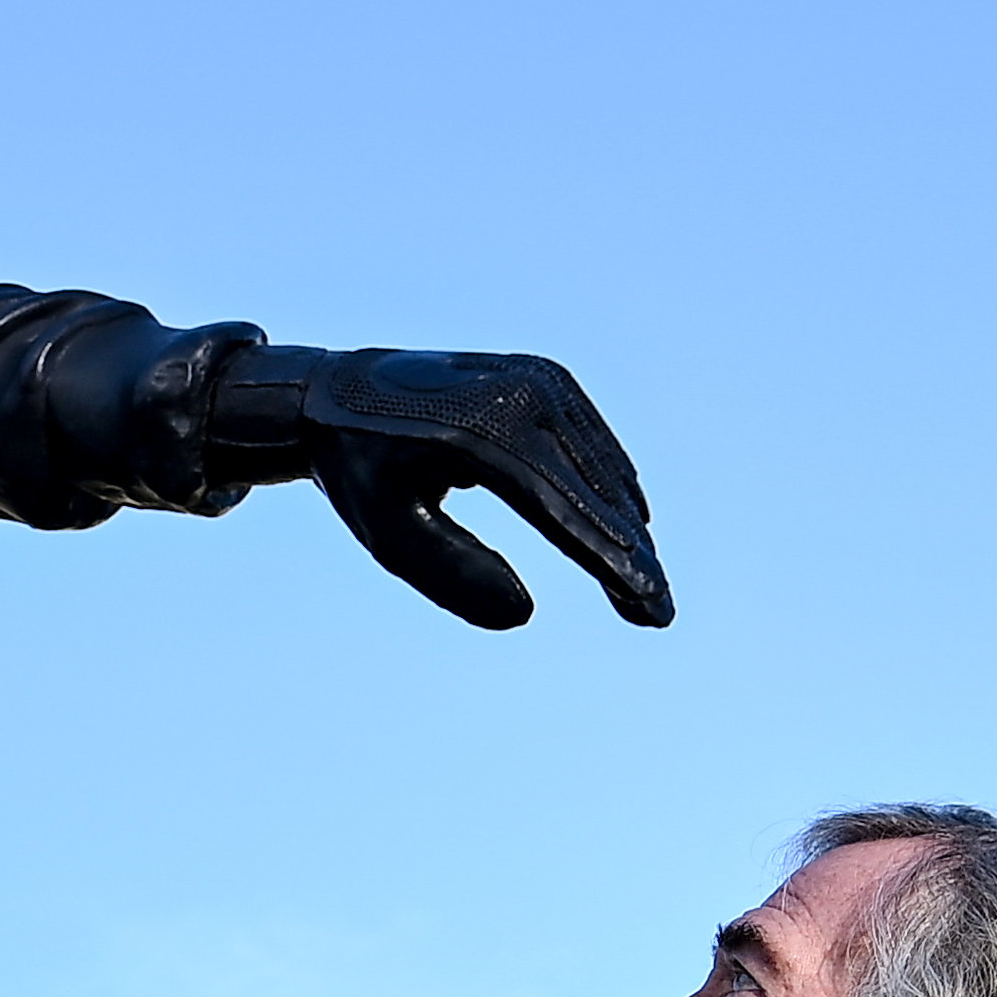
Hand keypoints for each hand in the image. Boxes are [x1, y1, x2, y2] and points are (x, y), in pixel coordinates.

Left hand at [279, 347, 675, 633]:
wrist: (338, 392)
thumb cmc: (363, 473)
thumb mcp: (389, 533)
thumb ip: (453, 574)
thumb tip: (526, 614)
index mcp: (478, 429)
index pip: (559, 507)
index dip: (607, 561)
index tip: (647, 604)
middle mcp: (521, 393)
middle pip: (594, 491)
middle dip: (630, 558)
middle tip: (658, 617)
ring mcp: (541, 379)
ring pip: (603, 470)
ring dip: (627, 531)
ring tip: (644, 594)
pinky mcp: (548, 379)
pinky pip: (594, 445)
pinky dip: (612, 493)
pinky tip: (631, 534)